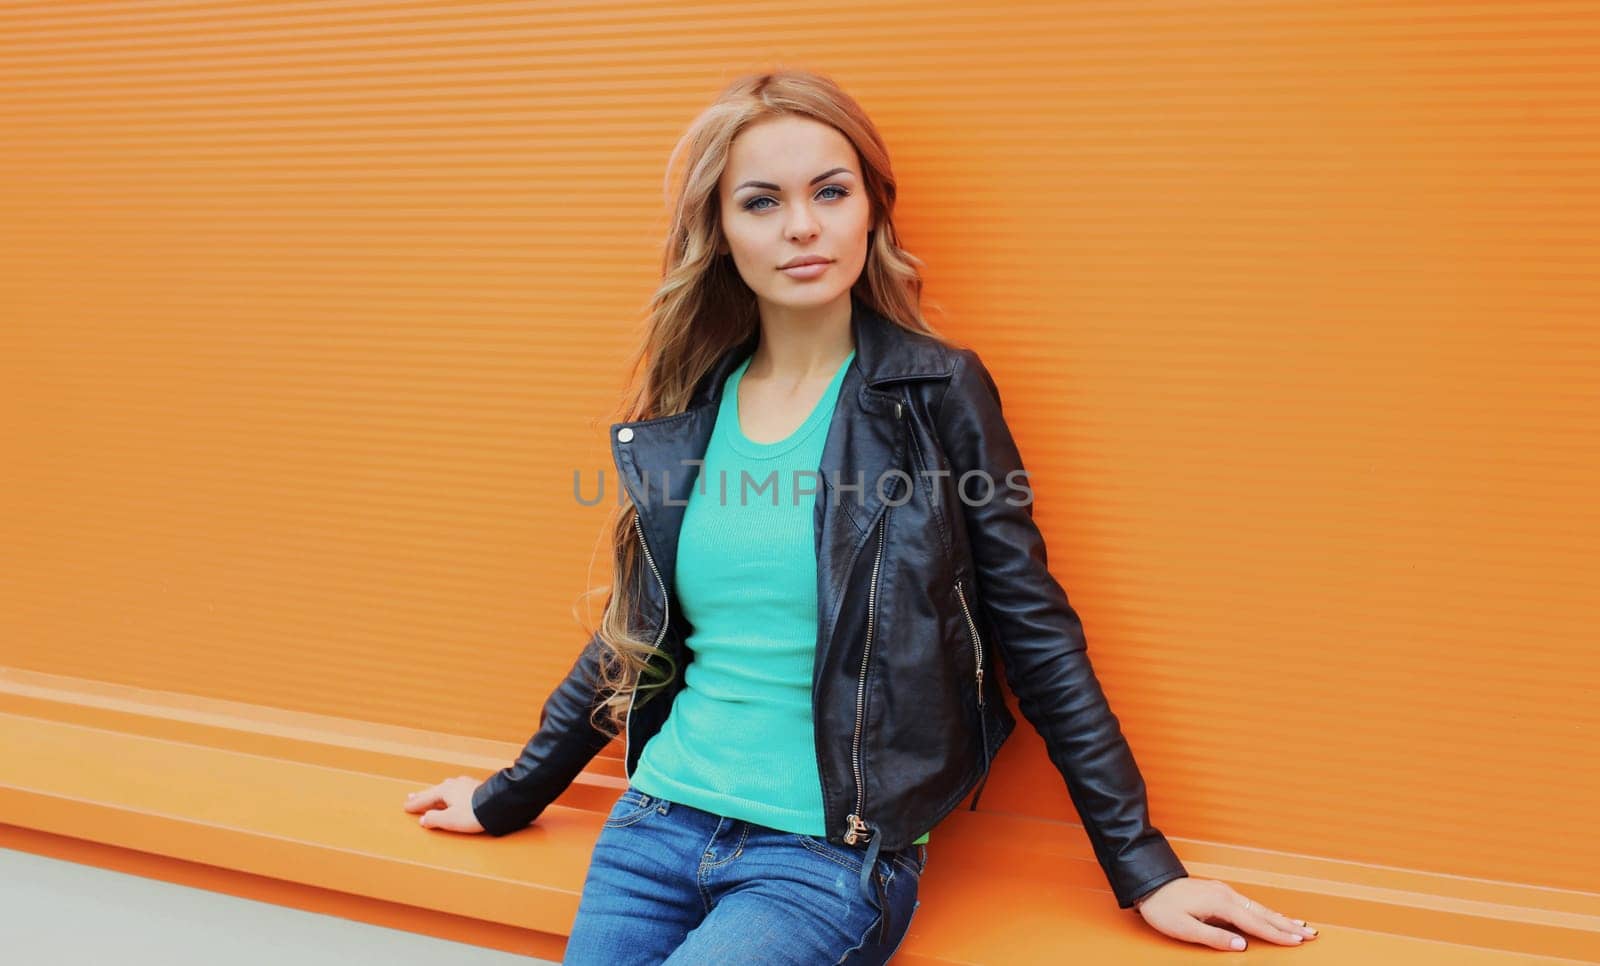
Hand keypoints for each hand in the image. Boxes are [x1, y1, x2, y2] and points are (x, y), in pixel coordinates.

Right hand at [402, 775, 486, 832]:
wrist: (498, 806)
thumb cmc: (473, 814)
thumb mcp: (449, 820)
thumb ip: (434, 819)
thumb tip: (424, 819)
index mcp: (444, 791)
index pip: (425, 798)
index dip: (415, 804)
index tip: (406, 806)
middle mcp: (454, 784)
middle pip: (434, 791)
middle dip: (423, 795)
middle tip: (412, 797)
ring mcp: (466, 784)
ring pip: (446, 788)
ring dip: (436, 793)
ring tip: (431, 796)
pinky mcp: (476, 787)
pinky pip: (457, 789)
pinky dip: (450, 793)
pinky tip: (454, 793)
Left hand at [1133, 878, 1319, 950]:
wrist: (1149, 884)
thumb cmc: (1163, 908)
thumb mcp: (1184, 928)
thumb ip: (1214, 938)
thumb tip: (1242, 945)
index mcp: (1221, 904)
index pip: (1256, 924)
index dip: (1278, 935)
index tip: (1298, 942)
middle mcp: (1226, 894)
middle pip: (1263, 913)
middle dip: (1288, 925)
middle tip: (1311, 934)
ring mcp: (1224, 891)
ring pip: (1259, 907)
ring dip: (1280, 918)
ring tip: (1300, 926)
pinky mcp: (1219, 891)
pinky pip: (1250, 904)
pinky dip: (1266, 911)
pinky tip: (1272, 916)